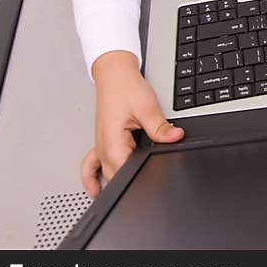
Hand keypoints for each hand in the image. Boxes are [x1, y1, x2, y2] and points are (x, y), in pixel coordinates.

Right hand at [81, 51, 183, 197]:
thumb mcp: (147, 107)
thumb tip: (175, 138)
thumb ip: (160, 127)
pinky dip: (91, 178)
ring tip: (131, 191)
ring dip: (115, 182)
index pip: (125, 173)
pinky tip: (95, 189)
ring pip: (106, 173)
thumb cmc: (125, 88)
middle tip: (150, 181)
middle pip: (115, 177)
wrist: (114, 75)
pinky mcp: (103, 141)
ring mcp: (101, 145)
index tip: (154, 178)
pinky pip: (91, 165)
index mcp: (113, 141)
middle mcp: (103, 147)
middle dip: (132, 181)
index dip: (141, 178)